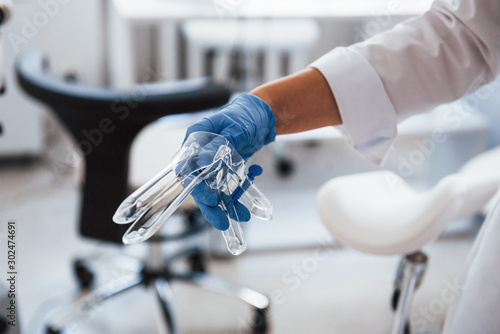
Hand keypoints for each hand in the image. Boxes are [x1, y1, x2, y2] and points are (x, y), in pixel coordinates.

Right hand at [184, 94, 275, 229]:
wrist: (262, 115)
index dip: (196, 186)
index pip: (187, 167)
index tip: (210, 198)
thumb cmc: (246, 115)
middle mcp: (200, 153)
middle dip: (209, 204)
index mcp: (196, 138)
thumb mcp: (234, 129)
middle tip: (222, 220)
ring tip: (239, 218)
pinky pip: (224, 188)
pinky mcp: (223, 169)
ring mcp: (211, 163)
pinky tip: (243, 212)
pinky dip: (233, 200)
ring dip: (223, 206)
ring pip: (211, 190)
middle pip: (198, 183)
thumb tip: (202, 162)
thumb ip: (219, 146)